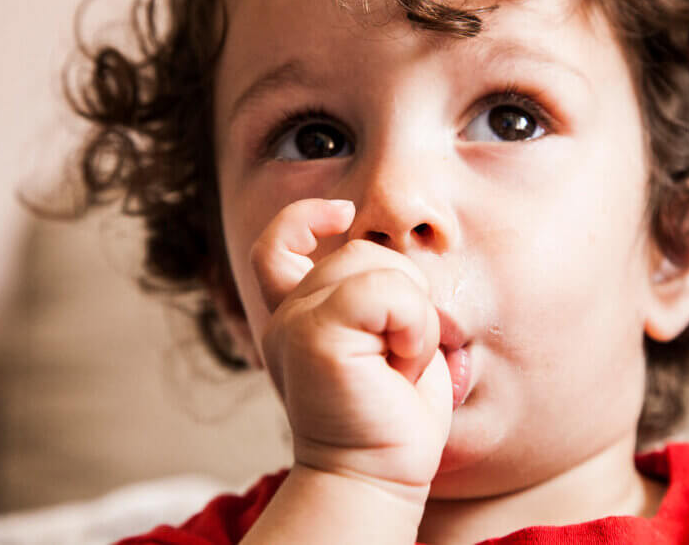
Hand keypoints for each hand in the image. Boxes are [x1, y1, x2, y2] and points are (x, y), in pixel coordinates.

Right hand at [250, 198, 452, 500]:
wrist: (377, 476)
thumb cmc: (389, 414)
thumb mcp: (382, 338)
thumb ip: (369, 294)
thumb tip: (391, 249)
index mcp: (298, 316)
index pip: (276, 244)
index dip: (304, 217)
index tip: (343, 213)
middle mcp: (286, 315)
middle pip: (358, 251)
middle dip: (403, 293)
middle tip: (399, 353)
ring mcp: (294, 323)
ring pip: (375, 264)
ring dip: (412, 313)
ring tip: (399, 363)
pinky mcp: (314, 335)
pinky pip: (384, 291)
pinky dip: (412, 324)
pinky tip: (402, 364)